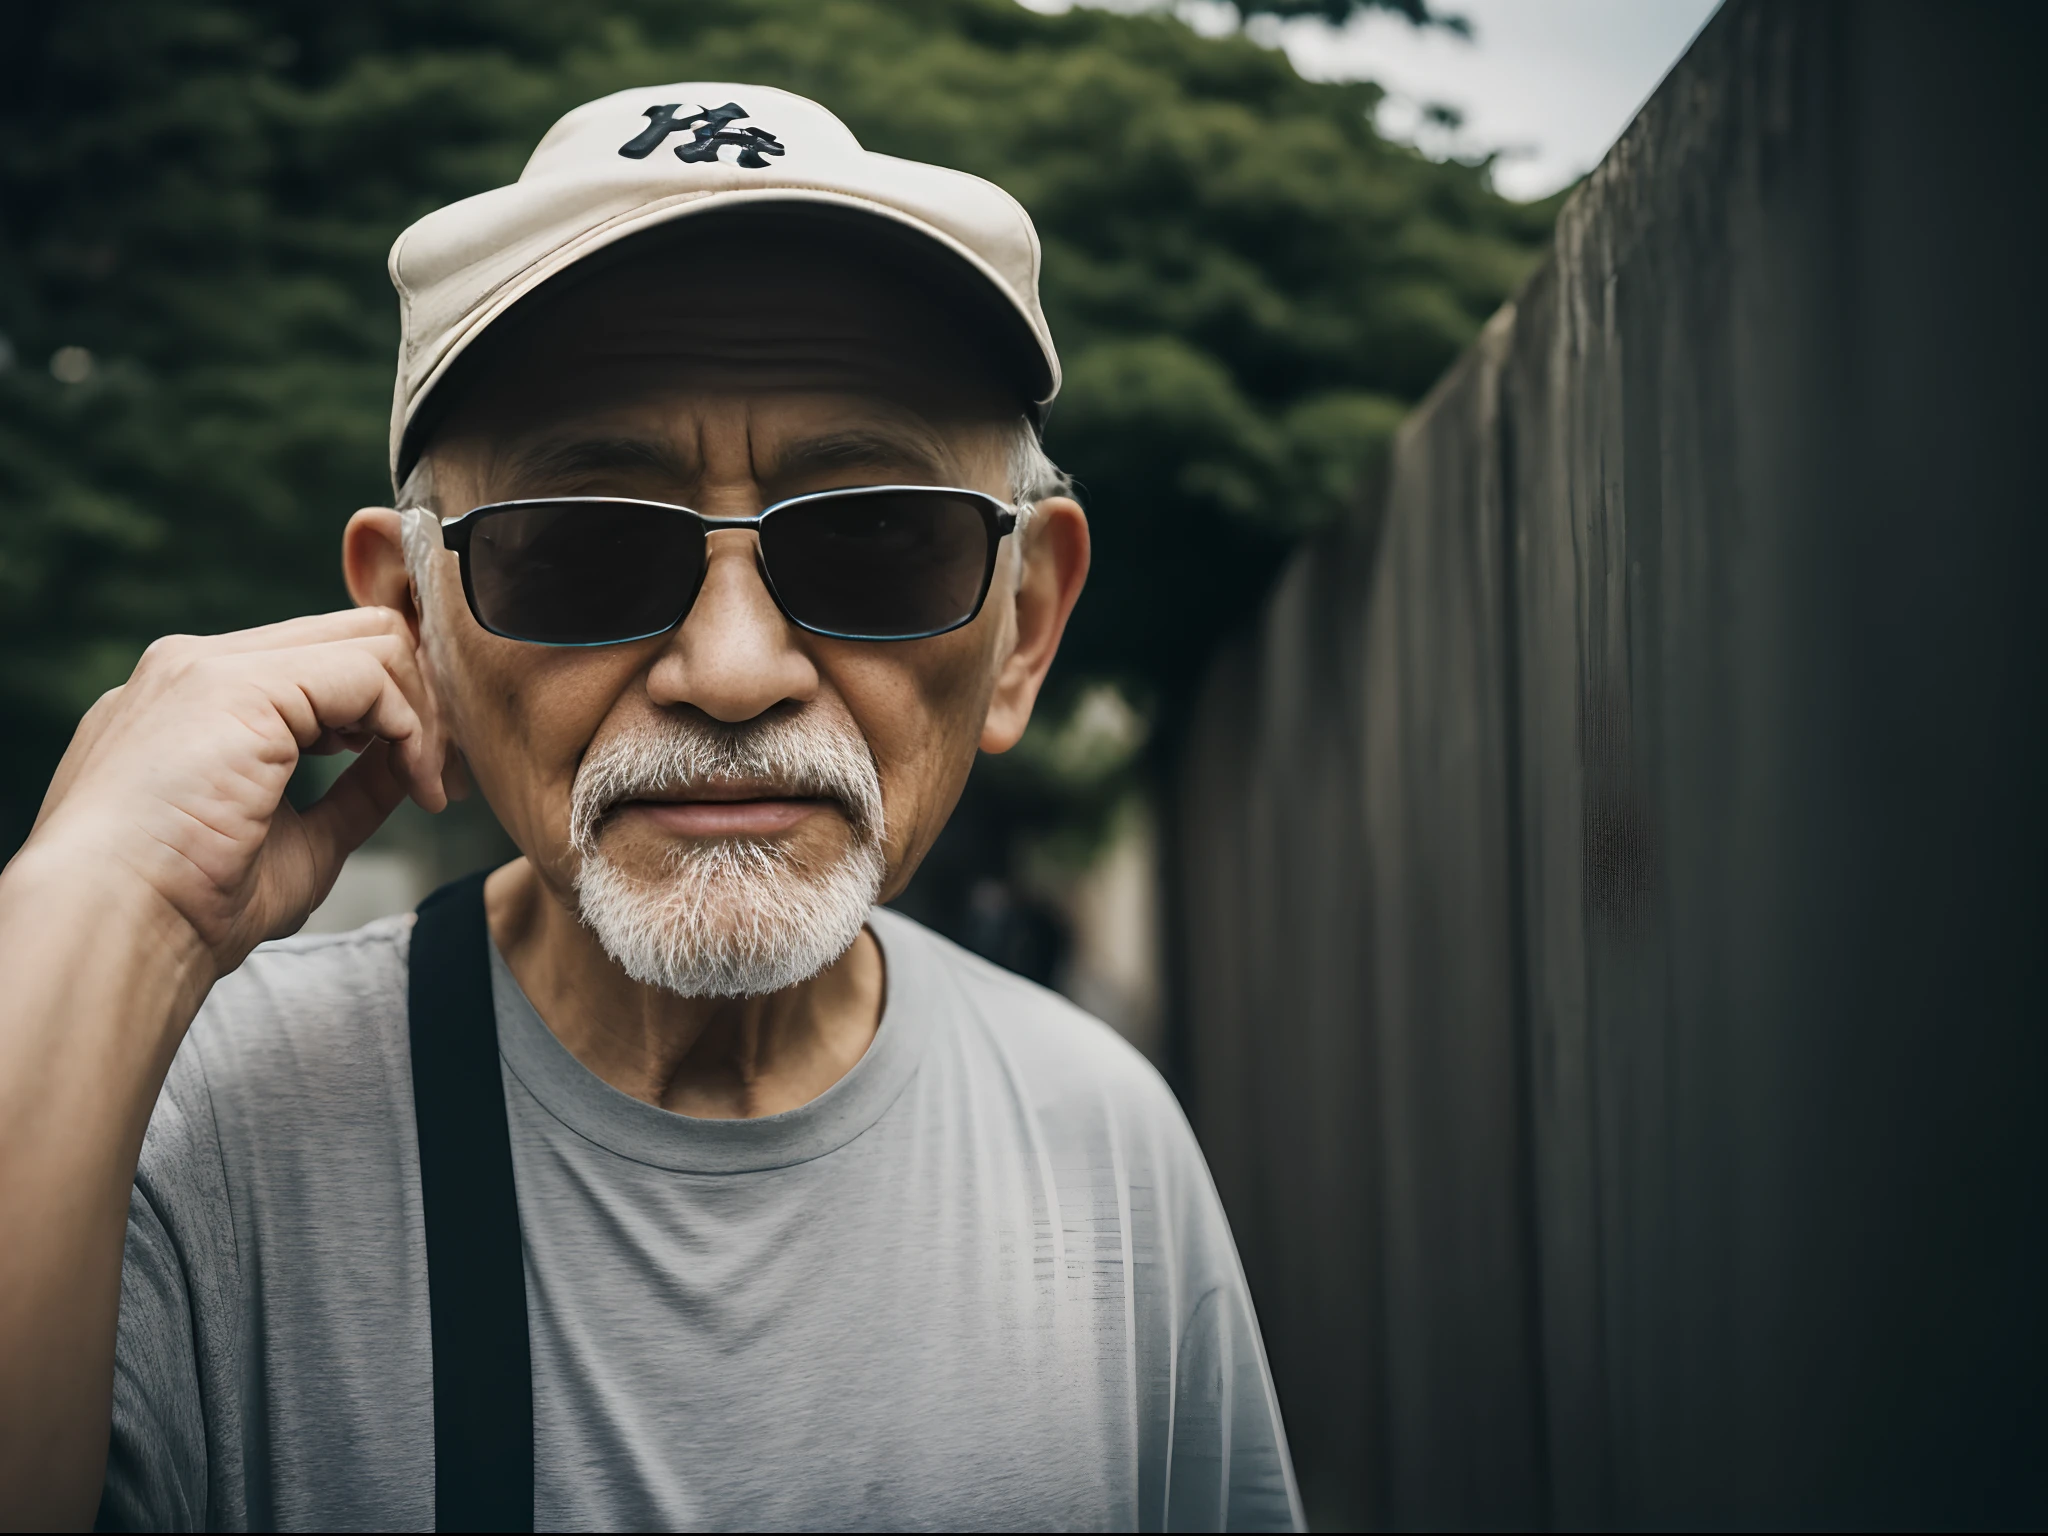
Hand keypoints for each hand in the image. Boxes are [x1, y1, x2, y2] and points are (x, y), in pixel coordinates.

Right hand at [22, 608, 451, 978]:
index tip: (427, 782)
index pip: (321, 661)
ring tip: (432, 788)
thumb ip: (352, 794)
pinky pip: (370, 672)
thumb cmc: (189, 910)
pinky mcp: (240, 684)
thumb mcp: (296, 842)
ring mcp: (213, 666)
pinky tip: (417, 786)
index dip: (391, 710)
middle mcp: (198, 667)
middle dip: (421, 701)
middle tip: (445, 779)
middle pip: (353, 636)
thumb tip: (409, 768)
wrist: (112, 931)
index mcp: (195, 701)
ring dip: (424, 717)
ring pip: (372, 642)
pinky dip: (413, 728)